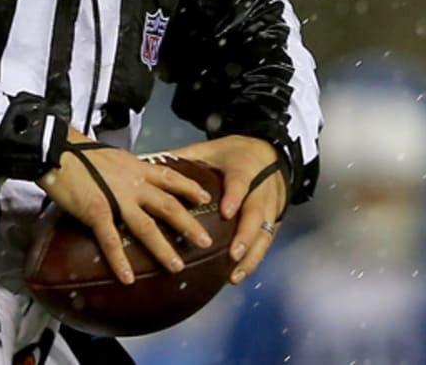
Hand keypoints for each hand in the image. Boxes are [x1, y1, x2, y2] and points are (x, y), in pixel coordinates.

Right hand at [36, 128, 213, 283]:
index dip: (189, 188)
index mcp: (136, 167)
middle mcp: (133, 183)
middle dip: (189, 224)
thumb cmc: (80, 152)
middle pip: (168, 205)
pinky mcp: (96, 212)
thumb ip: (127, 170)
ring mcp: (116, 199)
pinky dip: (119, 260)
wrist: (58, 150)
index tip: (205, 197)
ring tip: (177, 266)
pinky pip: (110, 240)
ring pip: (147, 227)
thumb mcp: (113, 157)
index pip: (170, 177)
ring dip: (163, 248)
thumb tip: (133, 178)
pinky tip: (127, 278)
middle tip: (206, 242)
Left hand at [169, 134, 287, 284]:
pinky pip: (265, 243)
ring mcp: (270, 207)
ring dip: (251, 256)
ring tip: (233, 275)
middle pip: (256, 214)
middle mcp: (260, 190)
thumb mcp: (211, 149)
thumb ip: (185, 157)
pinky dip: (254, 260)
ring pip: (264, 233)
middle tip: (232, 254)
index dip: (235, 198)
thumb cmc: (234, 153)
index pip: (241, 183)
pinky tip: (238, 275)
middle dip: (245, 236)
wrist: (268, 153)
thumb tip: (152, 160)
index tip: (225, 213)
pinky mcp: (273, 221)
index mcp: (243, 169)